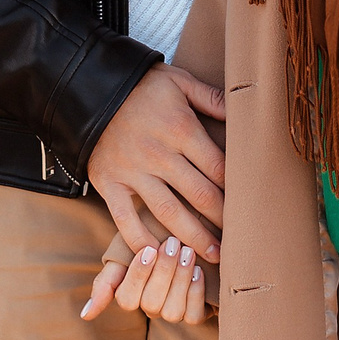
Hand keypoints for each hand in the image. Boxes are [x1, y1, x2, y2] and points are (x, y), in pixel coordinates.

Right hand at [82, 220, 211, 324]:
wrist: (183, 235)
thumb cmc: (150, 243)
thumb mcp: (124, 254)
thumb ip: (106, 281)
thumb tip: (85, 315)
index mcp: (130, 295)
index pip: (126, 299)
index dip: (138, 277)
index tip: (148, 249)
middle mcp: (150, 308)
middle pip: (151, 303)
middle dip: (163, 272)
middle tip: (173, 243)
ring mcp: (172, 313)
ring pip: (172, 311)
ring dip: (180, 280)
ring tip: (187, 252)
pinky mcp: (194, 315)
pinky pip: (193, 316)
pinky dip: (195, 293)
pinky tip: (198, 270)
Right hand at [85, 64, 226, 261]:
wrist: (88, 89)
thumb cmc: (141, 87)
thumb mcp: (179, 82)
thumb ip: (212, 98)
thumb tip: (243, 113)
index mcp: (180, 128)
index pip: (217, 166)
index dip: (236, 188)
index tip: (250, 205)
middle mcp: (158, 154)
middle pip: (199, 194)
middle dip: (222, 219)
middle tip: (240, 239)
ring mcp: (132, 172)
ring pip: (168, 213)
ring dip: (193, 238)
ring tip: (213, 256)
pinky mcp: (109, 184)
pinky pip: (126, 220)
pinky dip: (141, 242)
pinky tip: (159, 258)